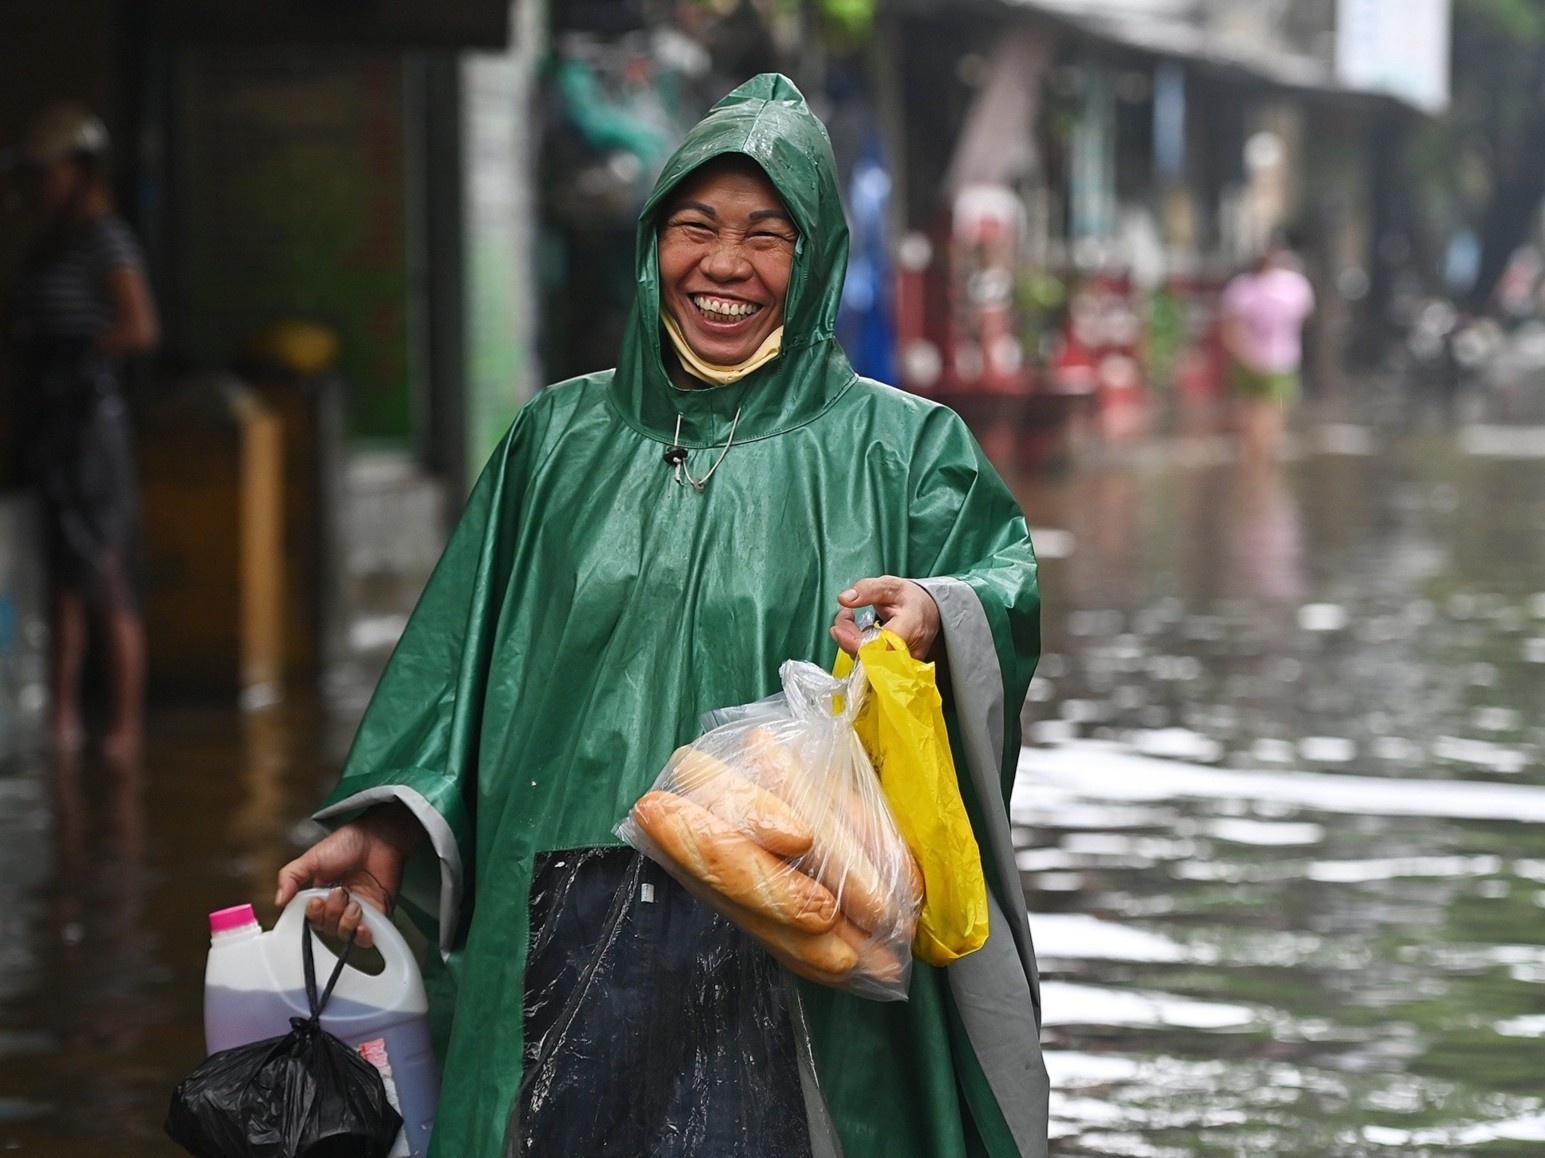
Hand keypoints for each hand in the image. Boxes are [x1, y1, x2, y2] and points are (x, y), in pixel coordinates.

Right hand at [274, 803, 423, 948]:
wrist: (378, 838)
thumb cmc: (347, 844)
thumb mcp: (312, 858)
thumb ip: (291, 876)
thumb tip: (278, 901)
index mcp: (321, 896)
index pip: (312, 919)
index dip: (314, 915)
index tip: (317, 900)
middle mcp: (339, 907)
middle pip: (328, 928)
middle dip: (332, 913)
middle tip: (340, 892)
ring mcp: (358, 911)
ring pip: (345, 934)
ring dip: (347, 921)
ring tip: (354, 903)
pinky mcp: (377, 914)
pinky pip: (367, 937)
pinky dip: (363, 937)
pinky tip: (363, 926)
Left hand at [830, 576, 940, 661]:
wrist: (929, 611)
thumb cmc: (910, 599)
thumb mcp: (890, 585)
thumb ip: (867, 590)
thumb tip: (844, 599)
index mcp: (909, 629)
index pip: (876, 647)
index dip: (851, 642)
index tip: (837, 627)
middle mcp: (908, 652)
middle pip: (868, 659)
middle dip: (847, 639)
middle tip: (844, 616)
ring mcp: (904, 665)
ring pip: (867, 665)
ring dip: (850, 644)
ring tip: (849, 620)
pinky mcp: (897, 670)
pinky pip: (871, 666)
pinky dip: (858, 650)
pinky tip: (858, 634)